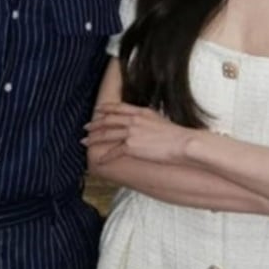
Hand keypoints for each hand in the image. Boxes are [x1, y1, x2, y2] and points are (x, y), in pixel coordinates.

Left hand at [82, 102, 198, 163]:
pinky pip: (113, 152)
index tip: (98, 110)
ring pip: (106, 134)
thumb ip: (148, 120)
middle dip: (95, 124)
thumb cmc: (176, 135)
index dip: (106, 109)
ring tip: (85, 142)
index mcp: (142, 112)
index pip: (119, 107)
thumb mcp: (161, 120)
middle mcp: (134, 120)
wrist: (183, 143)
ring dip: (93, 139)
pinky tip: (99, 160)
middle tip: (86, 128)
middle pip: (108, 120)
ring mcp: (131, 132)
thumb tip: (144, 124)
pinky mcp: (131, 146)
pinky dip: (105, 157)